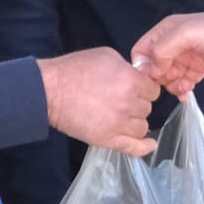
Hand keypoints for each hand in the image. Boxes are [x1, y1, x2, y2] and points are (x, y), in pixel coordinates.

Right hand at [37, 48, 159, 155]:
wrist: (50, 90)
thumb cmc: (75, 69)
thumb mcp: (107, 56)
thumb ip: (128, 68)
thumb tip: (138, 77)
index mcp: (131, 81)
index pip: (153, 90)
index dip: (144, 88)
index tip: (135, 87)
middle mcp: (129, 104)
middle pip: (147, 108)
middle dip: (137, 102)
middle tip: (119, 99)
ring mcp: (119, 124)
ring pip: (142, 127)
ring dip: (134, 120)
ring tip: (121, 115)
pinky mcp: (108, 139)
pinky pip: (133, 147)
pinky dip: (144, 147)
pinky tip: (150, 144)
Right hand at [131, 12, 203, 97]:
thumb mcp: (185, 34)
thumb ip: (163, 49)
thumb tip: (152, 70)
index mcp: (165, 31)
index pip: (142, 49)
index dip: (143, 65)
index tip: (152, 78)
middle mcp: (172, 44)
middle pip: (154, 66)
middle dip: (160, 77)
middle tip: (171, 81)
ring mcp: (185, 57)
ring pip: (167, 76)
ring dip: (172, 84)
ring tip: (184, 86)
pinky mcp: (197, 69)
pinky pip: (182, 81)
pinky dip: (182, 88)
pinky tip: (188, 91)